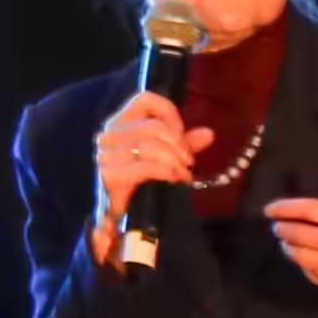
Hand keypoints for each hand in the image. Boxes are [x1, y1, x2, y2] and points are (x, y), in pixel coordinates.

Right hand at [93, 83, 205, 223]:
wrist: (119, 216)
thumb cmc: (140, 181)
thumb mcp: (164, 157)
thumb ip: (183, 144)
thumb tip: (209, 133)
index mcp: (118, 123)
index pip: (144, 100)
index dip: (169, 113)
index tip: (181, 133)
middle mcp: (109, 135)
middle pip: (153, 125)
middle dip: (179, 143)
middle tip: (188, 160)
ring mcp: (108, 156)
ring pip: (152, 145)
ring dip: (176, 160)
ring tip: (184, 172)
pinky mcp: (113, 176)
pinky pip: (148, 166)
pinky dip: (168, 172)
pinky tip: (177, 179)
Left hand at [260, 152, 317, 317]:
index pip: (311, 211)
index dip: (286, 208)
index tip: (271, 209)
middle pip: (300, 234)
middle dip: (283, 228)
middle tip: (277, 225)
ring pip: (301, 256)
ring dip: (289, 248)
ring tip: (287, 241)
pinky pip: (313, 275)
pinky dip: (304, 266)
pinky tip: (304, 258)